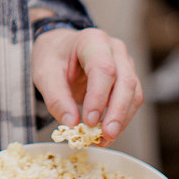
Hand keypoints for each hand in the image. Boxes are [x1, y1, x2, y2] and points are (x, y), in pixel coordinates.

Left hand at [32, 26, 142, 143]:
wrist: (60, 48)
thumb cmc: (53, 57)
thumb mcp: (44, 74)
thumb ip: (56, 98)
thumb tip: (72, 124)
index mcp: (92, 40)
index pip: (103, 68)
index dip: (99, 96)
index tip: (89, 120)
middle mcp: (114, 49)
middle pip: (125, 81)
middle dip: (117, 112)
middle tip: (105, 135)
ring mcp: (125, 62)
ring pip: (134, 93)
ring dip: (122, 119)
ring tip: (103, 139)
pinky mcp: (128, 78)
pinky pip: (132, 100)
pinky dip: (122, 119)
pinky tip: (106, 133)